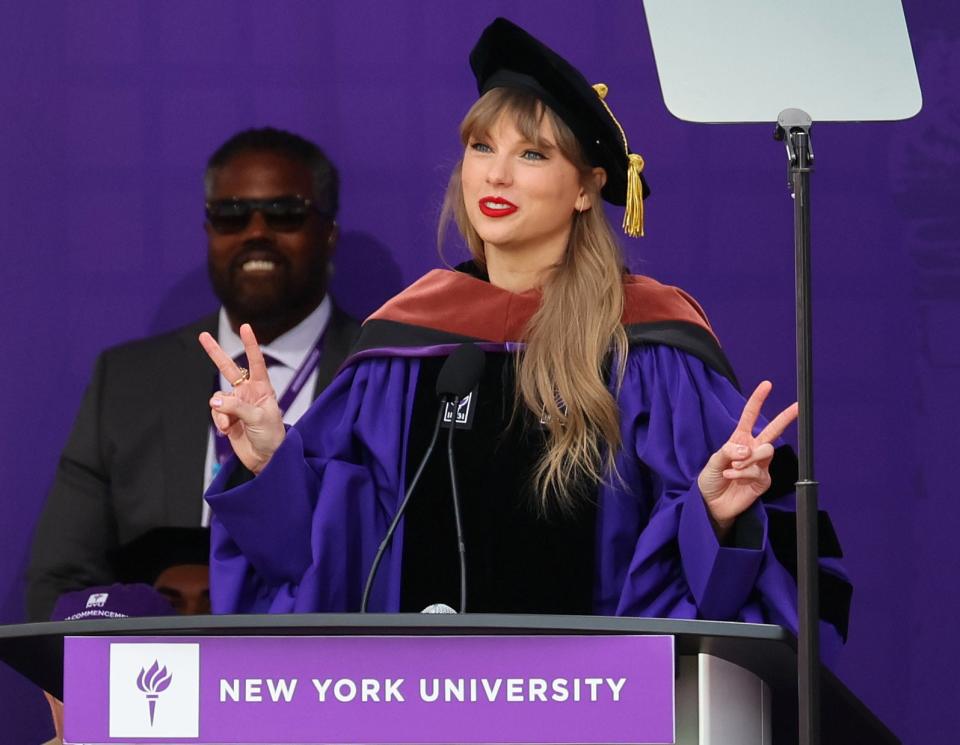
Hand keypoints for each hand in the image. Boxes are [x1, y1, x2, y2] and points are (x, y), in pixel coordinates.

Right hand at [199, 324, 285, 474]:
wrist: (266, 459)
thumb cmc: (272, 436)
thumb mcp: (259, 419)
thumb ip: (237, 407)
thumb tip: (215, 400)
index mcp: (262, 389)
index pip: (256, 362)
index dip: (251, 344)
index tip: (245, 327)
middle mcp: (248, 393)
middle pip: (229, 369)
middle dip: (215, 353)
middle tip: (203, 336)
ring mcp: (236, 405)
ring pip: (218, 399)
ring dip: (221, 411)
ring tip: (229, 424)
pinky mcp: (227, 417)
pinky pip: (215, 412)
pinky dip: (218, 420)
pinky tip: (226, 430)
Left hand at [697, 381, 797, 537]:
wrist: (711, 504)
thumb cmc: (710, 480)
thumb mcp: (713, 462)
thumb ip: (727, 452)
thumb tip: (746, 448)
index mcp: (740, 440)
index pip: (750, 417)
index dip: (758, 400)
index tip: (767, 385)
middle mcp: (753, 450)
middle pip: (773, 430)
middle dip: (786, 417)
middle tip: (798, 406)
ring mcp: (760, 465)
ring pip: (766, 451)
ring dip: (748, 458)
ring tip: (733, 468)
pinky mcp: (763, 480)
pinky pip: (759, 471)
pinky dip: (744, 473)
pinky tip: (733, 477)